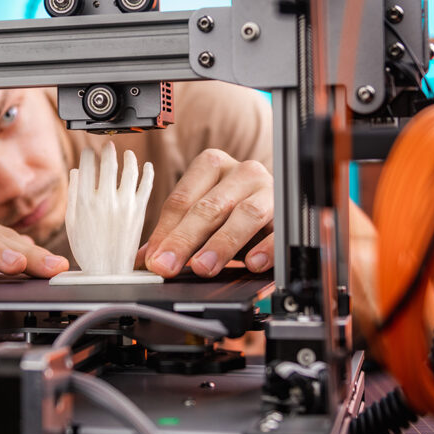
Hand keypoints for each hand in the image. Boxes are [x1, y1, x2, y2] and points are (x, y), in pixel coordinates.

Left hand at [140, 149, 272, 277]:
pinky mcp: (288, 213)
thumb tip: (145, 260)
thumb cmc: (231, 210)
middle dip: (185, 240)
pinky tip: (251, 264)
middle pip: (210, 207)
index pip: (183, 199)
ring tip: (203, 268)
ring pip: (245, 215)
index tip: (154, 259)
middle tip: (168, 266)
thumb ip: (173, 233)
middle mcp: (242, 173)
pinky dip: (265, 249)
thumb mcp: (200, 217)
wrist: (275, 206)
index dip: (165, 231)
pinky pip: (278, 232)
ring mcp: (268, 191)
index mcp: (212, 165)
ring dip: (221, 244)